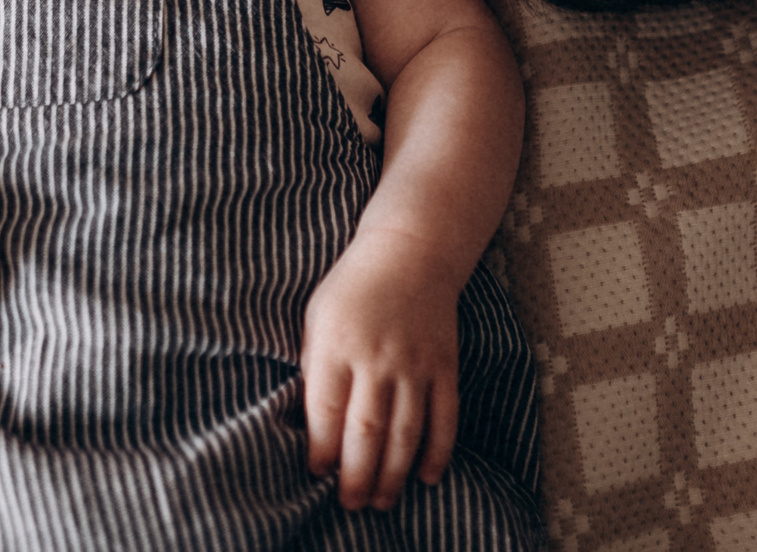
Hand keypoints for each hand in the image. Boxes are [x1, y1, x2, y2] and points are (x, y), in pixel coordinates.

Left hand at [301, 231, 461, 510]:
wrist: (411, 251)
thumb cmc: (352, 288)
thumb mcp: (317, 318)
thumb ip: (314, 368)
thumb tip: (311, 424)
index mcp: (336, 345)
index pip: (327, 411)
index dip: (321, 449)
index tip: (316, 473)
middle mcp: (376, 357)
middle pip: (366, 431)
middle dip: (356, 476)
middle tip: (350, 504)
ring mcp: (415, 363)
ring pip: (406, 433)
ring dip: (393, 474)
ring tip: (381, 501)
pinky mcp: (445, 365)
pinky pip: (445, 417)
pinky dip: (439, 451)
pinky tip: (427, 477)